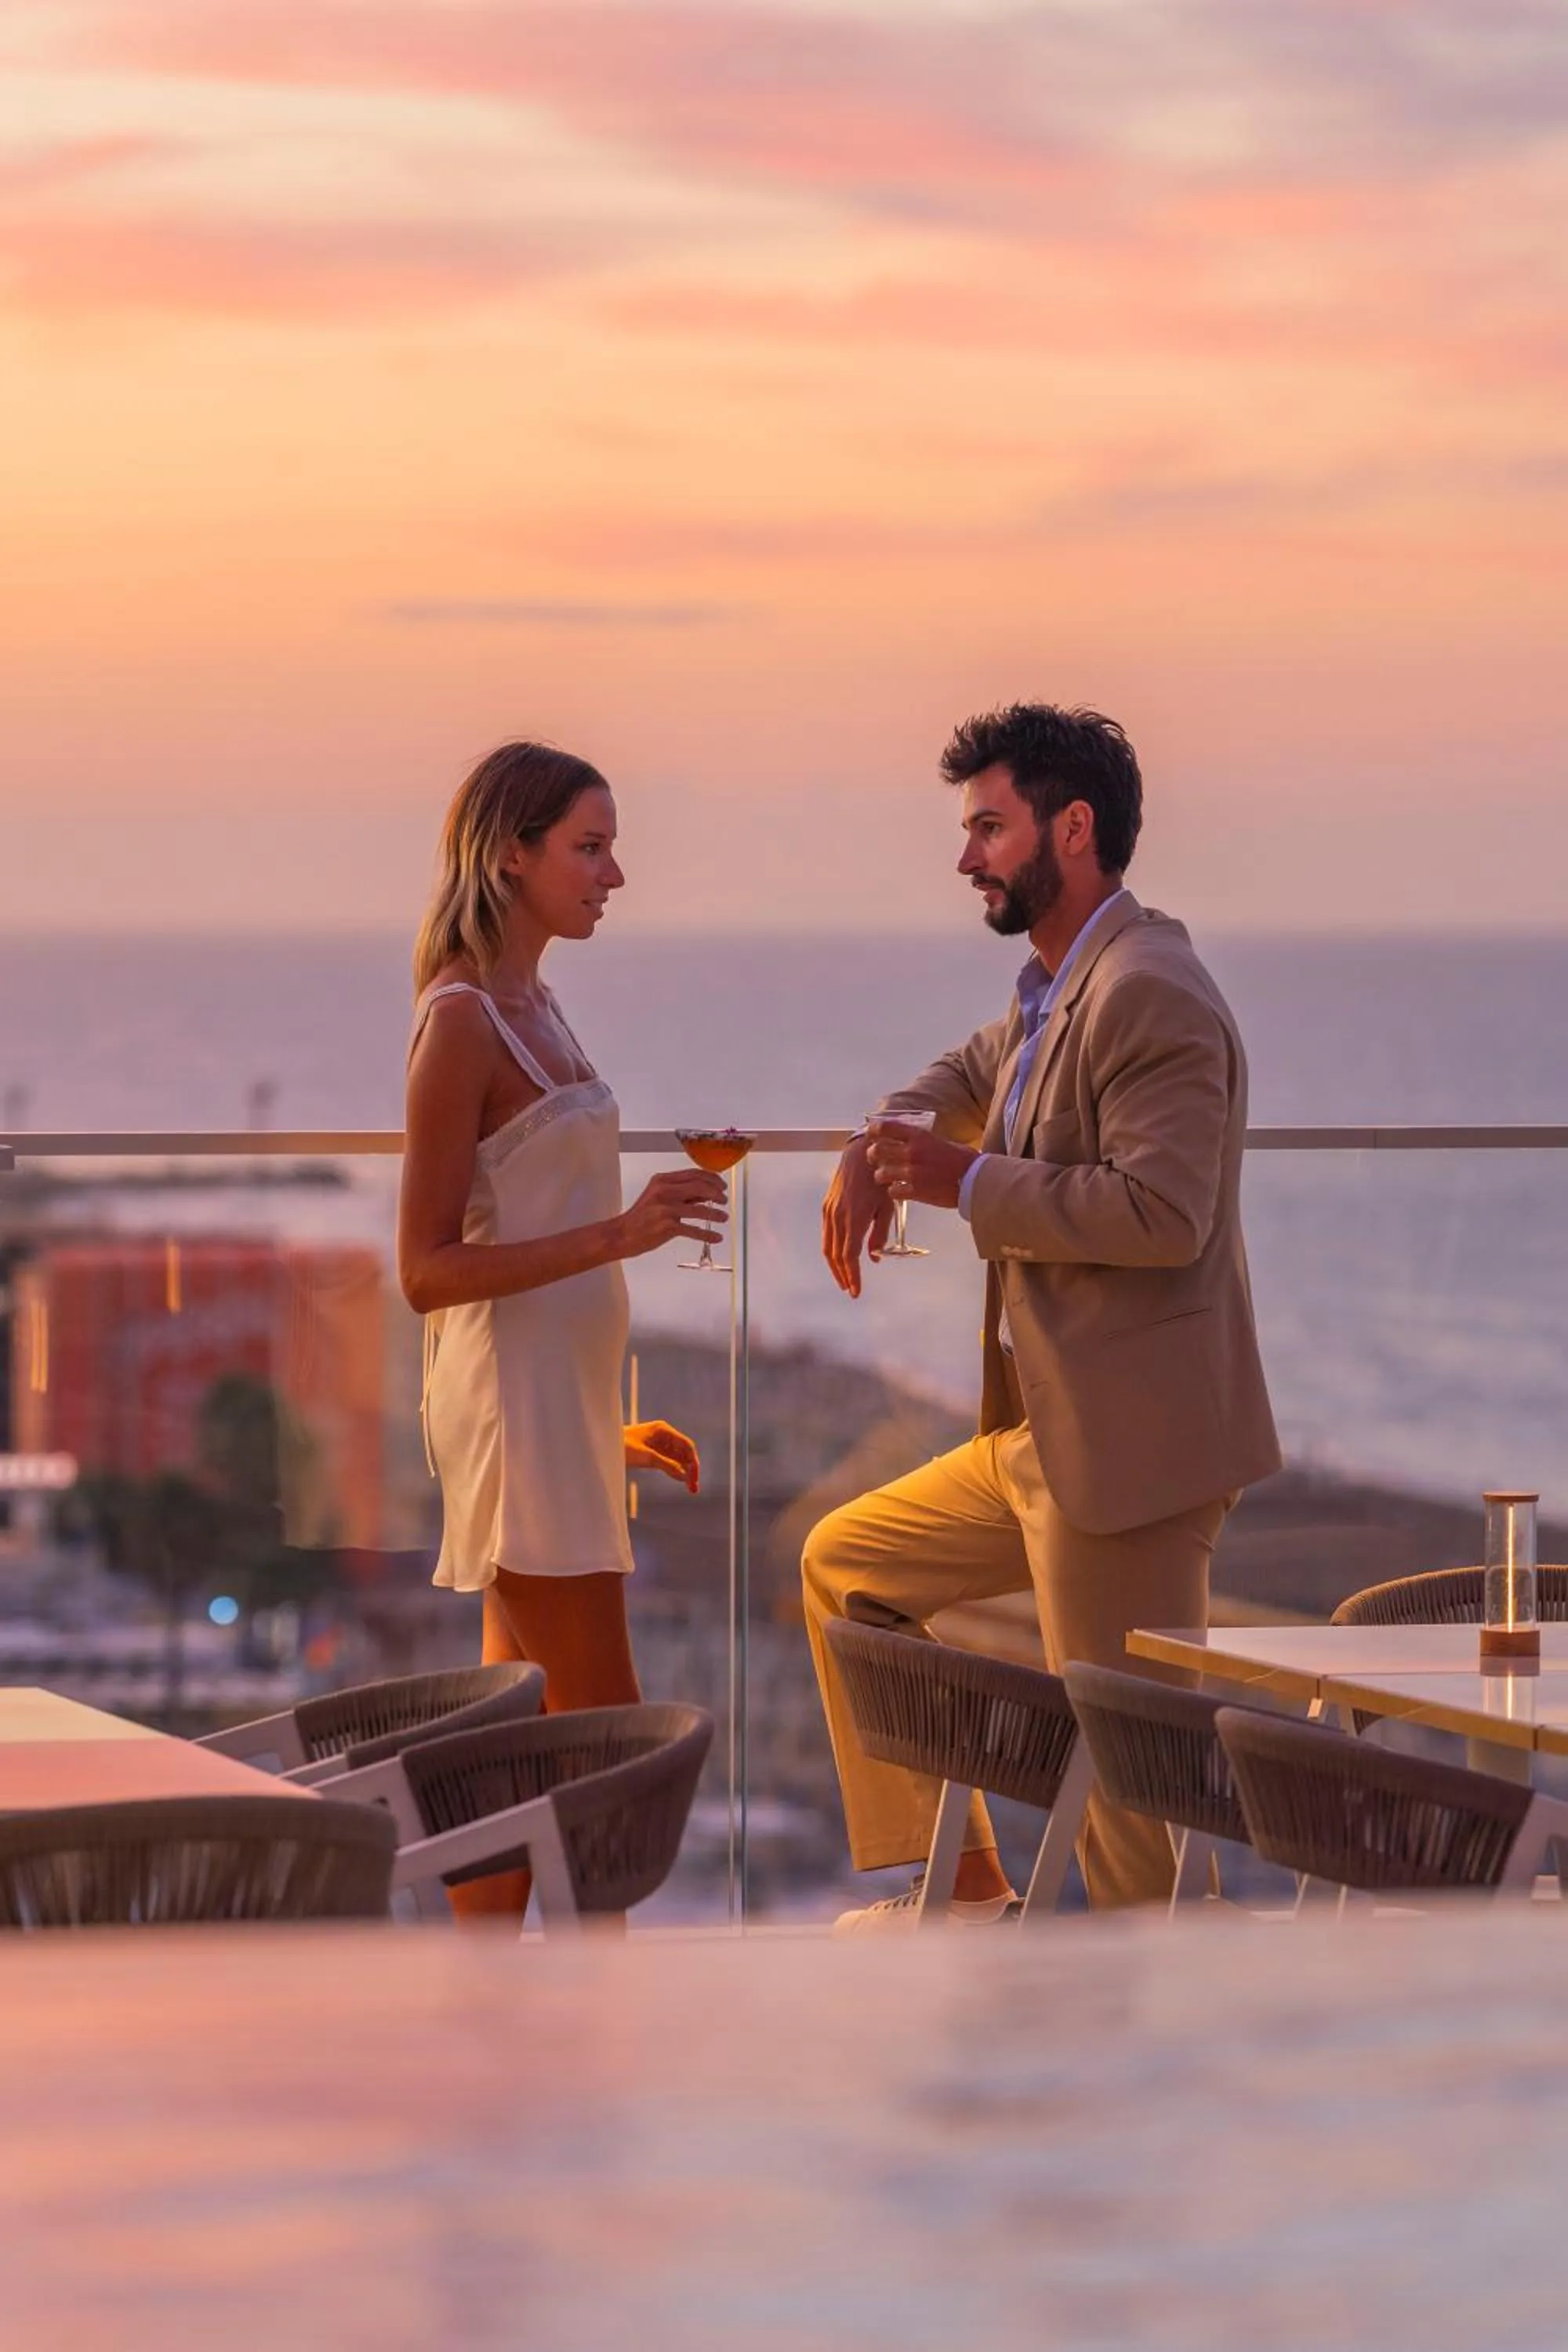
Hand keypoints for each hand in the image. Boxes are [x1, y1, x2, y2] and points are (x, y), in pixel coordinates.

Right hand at [615, 1168, 727, 1259]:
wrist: (622, 1234)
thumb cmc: (640, 1217)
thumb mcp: (657, 1197)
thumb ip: (680, 1193)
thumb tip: (704, 1194)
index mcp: (662, 1180)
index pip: (693, 1174)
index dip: (711, 1178)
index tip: (721, 1184)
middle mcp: (665, 1191)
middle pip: (700, 1187)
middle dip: (716, 1193)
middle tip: (724, 1200)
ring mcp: (666, 1209)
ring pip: (700, 1209)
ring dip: (715, 1213)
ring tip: (723, 1217)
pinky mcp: (668, 1226)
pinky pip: (694, 1230)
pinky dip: (708, 1234)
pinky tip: (716, 1237)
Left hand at [624, 1420, 699, 1493]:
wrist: (602, 1445)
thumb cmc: (622, 1446)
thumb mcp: (646, 1457)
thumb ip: (667, 1465)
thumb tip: (685, 1476)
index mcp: (663, 1430)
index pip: (686, 1445)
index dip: (693, 1462)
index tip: (694, 1478)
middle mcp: (663, 1435)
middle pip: (684, 1452)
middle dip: (690, 1469)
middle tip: (694, 1488)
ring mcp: (658, 1443)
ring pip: (677, 1458)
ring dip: (684, 1472)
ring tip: (690, 1489)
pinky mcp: (651, 1452)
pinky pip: (668, 1462)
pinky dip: (675, 1471)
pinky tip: (680, 1480)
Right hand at [821, 1135, 892, 1297]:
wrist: (862, 1153)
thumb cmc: (880, 1178)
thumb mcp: (887, 1207)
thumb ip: (880, 1234)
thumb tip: (875, 1257)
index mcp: (854, 1219)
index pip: (850, 1256)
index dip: (852, 1276)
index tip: (856, 1290)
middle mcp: (838, 1217)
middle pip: (836, 1255)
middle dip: (843, 1275)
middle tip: (850, 1288)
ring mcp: (829, 1211)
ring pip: (828, 1246)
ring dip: (834, 1265)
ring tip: (843, 1277)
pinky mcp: (826, 1206)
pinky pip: (826, 1234)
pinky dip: (831, 1249)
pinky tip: (839, 1255)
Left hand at [866, 1122, 977, 1211]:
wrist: (976, 1180)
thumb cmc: (963, 1160)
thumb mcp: (941, 1141)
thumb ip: (922, 1141)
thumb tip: (907, 1140)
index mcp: (919, 1136)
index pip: (885, 1127)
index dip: (874, 1131)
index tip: (873, 1134)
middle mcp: (912, 1152)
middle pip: (876, 1151)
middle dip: (872, 1156)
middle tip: (875, 1159)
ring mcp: (912, 1172)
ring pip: (881, 1173)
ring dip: (881, 1176)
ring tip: (887, 1178)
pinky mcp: (916, 1191)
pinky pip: (893, 1191)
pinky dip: (894, 1191)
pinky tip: (900, 1190)